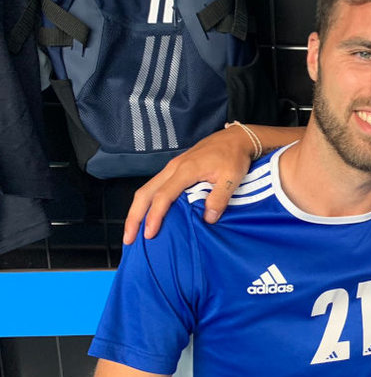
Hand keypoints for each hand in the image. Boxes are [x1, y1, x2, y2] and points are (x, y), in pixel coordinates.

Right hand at [123, 127, 253, 243]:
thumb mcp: (232, 177)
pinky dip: (147, 202)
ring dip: (137, 210)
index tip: (149, 234)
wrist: (236, 138)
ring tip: (133, 230)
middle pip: (145, 193)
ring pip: (147, 189)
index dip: (154, 216)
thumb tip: (208, 219)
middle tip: (129, 238)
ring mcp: (173, 167)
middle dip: (134, 216)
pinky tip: (148, 214)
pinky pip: (155, 186)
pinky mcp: (176, 168)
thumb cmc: (234, 156)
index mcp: (186, 170)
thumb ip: (219, 198)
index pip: (163, 196)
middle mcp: (174, 167)